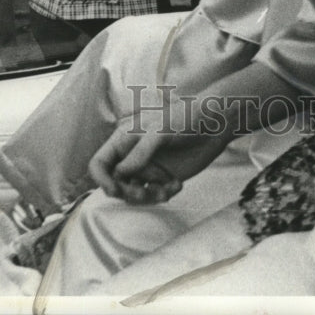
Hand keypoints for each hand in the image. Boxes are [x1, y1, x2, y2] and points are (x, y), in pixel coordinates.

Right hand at [88, 107, 230, 204]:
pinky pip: (154, 194)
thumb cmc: (185, 118)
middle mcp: (132, 155)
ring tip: (166, 192)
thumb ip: (140, 151)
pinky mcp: (163, 177)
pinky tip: (178, 185)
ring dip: (147, 197)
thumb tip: (120, 173)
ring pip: (134, 193)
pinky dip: (163, 194)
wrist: (214, 124)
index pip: (99, 162)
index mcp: (125, 138)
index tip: (115, 191)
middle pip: (116, 184)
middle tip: (145, 194)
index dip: (101, 179)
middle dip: (128, 193)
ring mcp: (147, 167)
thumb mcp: (160, 130)